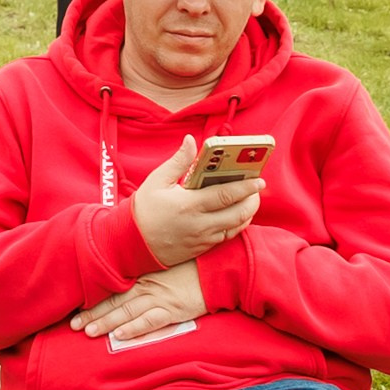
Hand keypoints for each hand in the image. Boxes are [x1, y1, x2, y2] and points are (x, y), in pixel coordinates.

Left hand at [73, 260, 205, 341]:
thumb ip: (146, 267)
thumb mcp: (165, 261)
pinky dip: (134, 329)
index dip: (94, 296)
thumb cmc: (192, 264)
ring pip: (127, 312)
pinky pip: (150, 321)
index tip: (76, 305)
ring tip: (88, 332)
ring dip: (106, 323)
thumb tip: (128, 272)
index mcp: (143, 272)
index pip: (112, 286)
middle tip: (73, 324)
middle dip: (92, 313)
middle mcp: (147, 285)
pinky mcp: (173, 310)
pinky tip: (119, 335)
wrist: (218, 270)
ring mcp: (159, 298)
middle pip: (114, 300)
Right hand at [131, 135, 262, 264]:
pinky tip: (237, 215)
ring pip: (235, 228)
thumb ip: (178, 161)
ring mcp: (202, 239)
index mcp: (189, 205)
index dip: (246, 187)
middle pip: (238, 214)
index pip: (226, 195)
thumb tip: (191, 141)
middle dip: (253, 201)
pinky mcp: (201, 249)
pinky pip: (226, 238)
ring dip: (247, 214)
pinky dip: (236, 226)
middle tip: (258, 189)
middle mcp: (200, 224)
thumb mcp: (156, 181)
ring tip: (251, 200)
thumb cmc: (144, 209)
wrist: (131, 243)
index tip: (259, 179)